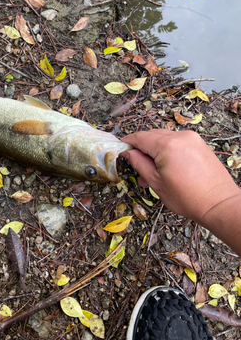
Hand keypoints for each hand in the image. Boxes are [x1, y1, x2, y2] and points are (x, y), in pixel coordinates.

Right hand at [120, 129, 239, 224]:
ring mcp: (192, 138)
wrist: (218, 203)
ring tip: (152, 172)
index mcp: (166, 145)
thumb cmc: (187, 197)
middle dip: (142, 149)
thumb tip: (128, 152)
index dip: (128, 142)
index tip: (121, 148)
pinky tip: (166, 167)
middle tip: (137, 166)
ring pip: (165, 138)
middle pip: (152, 135)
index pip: (140, 137)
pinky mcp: (199, 144)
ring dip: (155, 150)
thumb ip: (139, 163)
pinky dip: (168, 150)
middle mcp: (180, 136)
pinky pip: (177, 141)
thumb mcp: (156, 182)